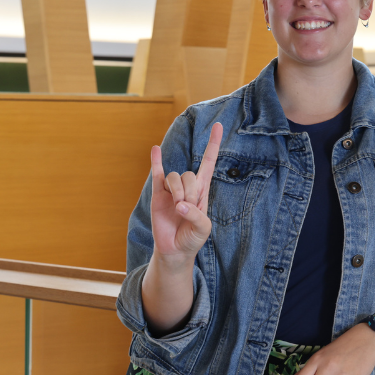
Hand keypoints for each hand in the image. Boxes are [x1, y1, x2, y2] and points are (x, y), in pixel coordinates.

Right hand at [149, 122, 222, 262]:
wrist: (174, 250)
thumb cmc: (192, 238)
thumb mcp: (202, 229)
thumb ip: (195, 215)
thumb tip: (179, 204)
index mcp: (202, 191)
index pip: (208, 162)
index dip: (213, 145)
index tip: (218, 125)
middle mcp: (188, 186)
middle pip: (189, 175)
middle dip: (189, 192)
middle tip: (186, 209)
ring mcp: (172, 189)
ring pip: (174, 177)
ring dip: (176, 192)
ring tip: (176, 207)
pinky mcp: (158, 194)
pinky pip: (157, 173)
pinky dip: (156, 161)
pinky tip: (156, 149)